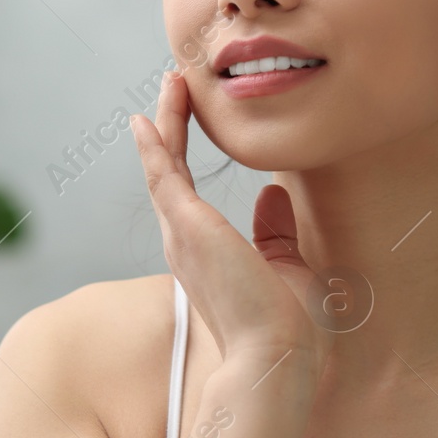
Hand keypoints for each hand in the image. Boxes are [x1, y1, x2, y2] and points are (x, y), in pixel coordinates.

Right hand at [130, 70, 331, 379]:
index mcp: (204, 254)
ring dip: (168, 120)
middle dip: (171, 126)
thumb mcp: (288, 266)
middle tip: (174, 87)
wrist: (277, 356)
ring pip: (165, 164)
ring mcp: (181, 234)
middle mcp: (184, 242)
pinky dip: (156, 143)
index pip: (186, 195)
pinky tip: (150, 116)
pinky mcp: (187, 225)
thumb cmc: (286, 325)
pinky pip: (164, 173)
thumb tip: (272, 194)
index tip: (186, 121)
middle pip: (168, 171)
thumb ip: (275, 231)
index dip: (182, 156)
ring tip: (173, 81)